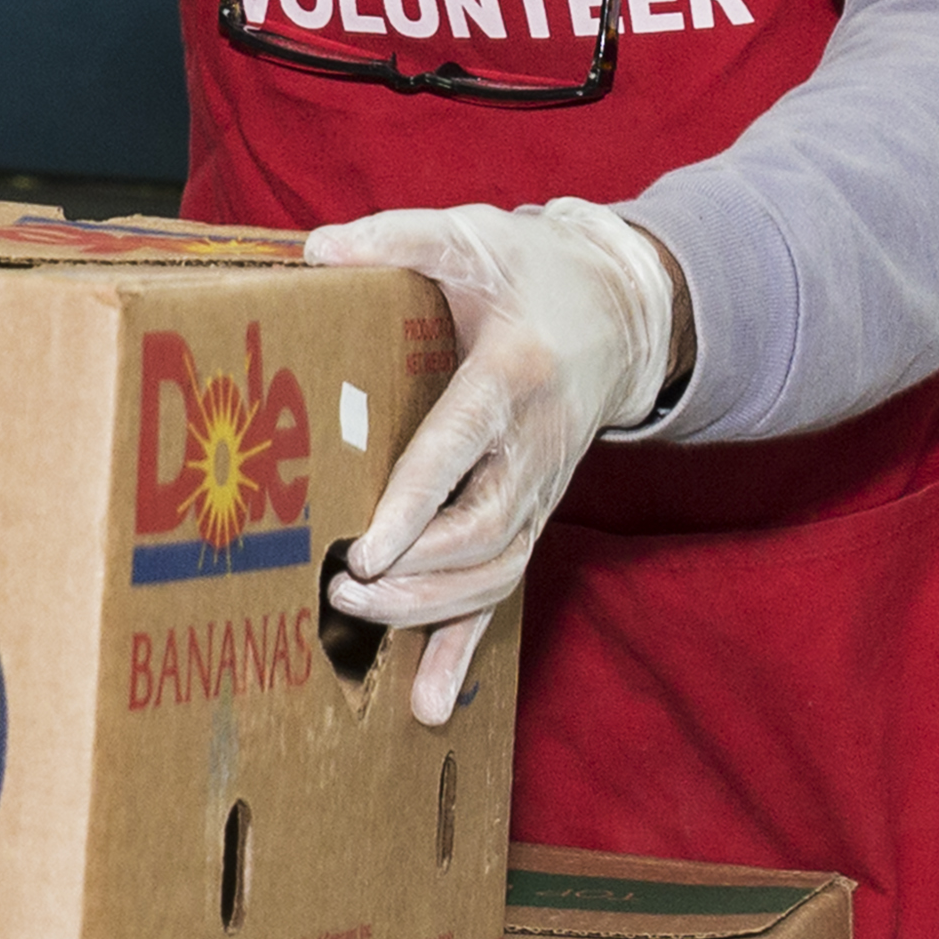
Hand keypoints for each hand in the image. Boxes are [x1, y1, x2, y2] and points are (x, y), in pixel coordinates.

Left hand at [309, 196, 683, 724]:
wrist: (624, 308)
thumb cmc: (532, 269)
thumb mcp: (471, 236)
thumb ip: (396, 237)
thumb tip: (314, 248)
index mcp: (511, 378)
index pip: (459, 449)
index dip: (414, 504)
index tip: (368, 550)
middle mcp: (534, 448)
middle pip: (481, 530)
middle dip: (413, 571)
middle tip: (340, 585)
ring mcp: (539, 491)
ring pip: (495, 573)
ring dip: (432, 615)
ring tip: (358, 627)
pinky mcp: (531, 517)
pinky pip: (502, 593)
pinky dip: (464, 651)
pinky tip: (425, 703)